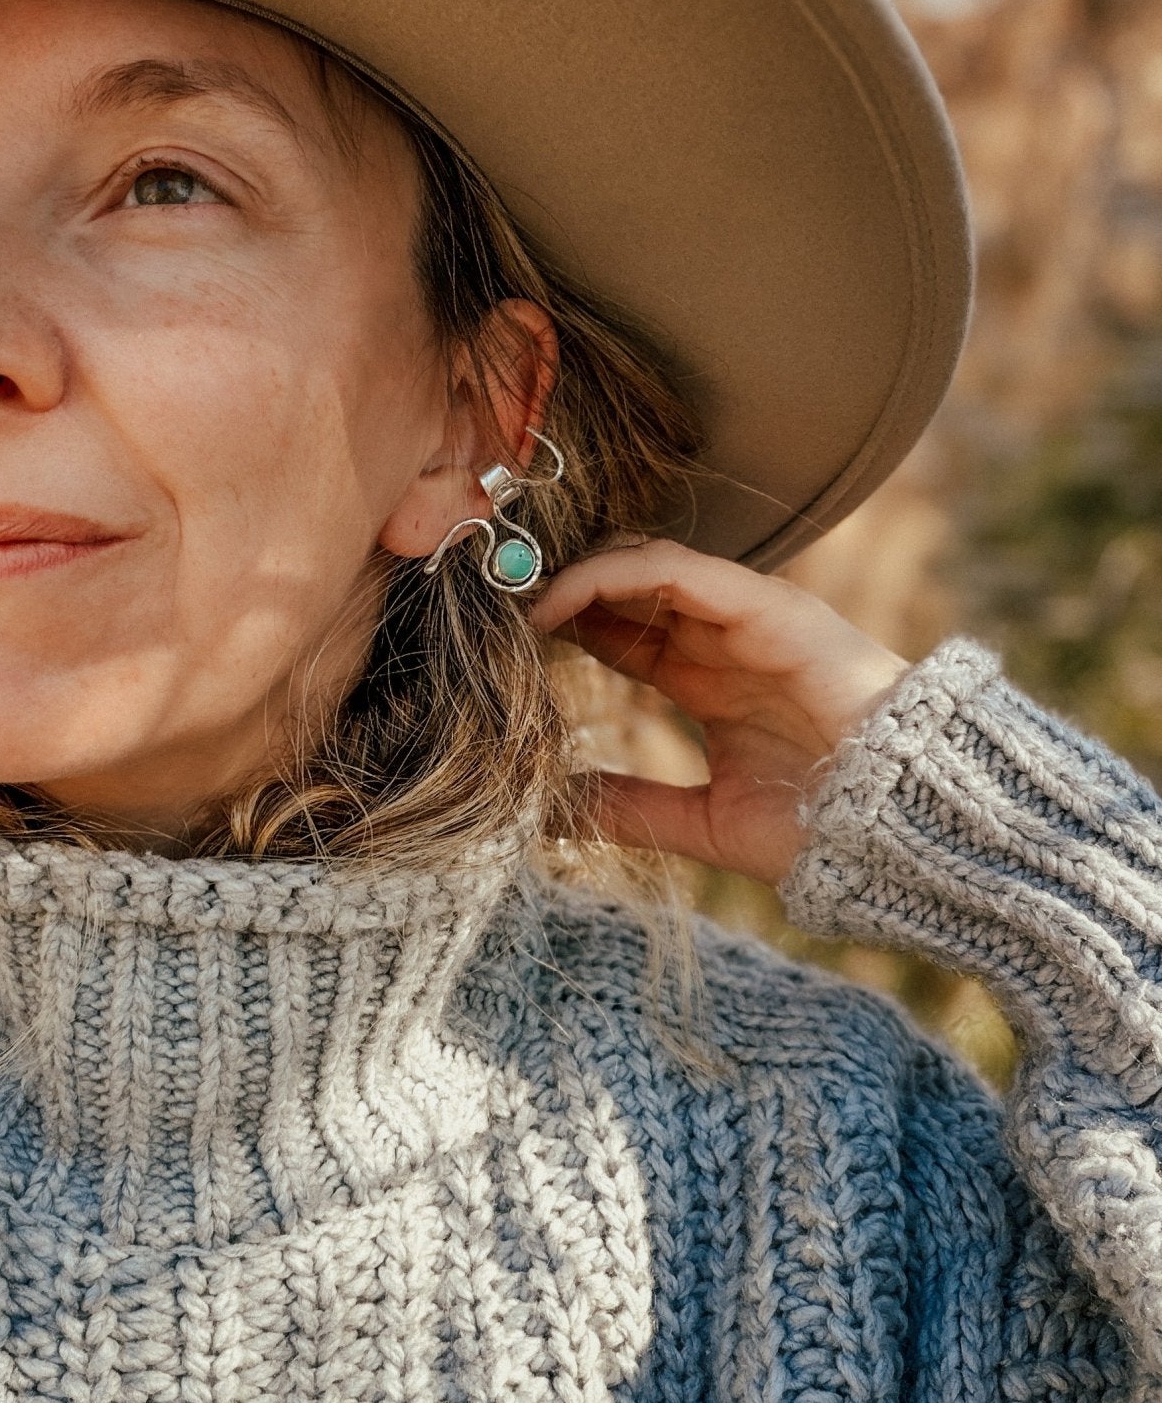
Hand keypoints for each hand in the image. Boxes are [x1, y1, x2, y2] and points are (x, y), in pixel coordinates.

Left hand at [529, 539, 909, 885]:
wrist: (908, 835)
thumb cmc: (826, 832)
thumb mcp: (705, 824)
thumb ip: (633, 808)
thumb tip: (553, 814)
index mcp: (714, 683)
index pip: (625, 635)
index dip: (566, 629)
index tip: (504, 644)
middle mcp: (728, 640)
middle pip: (628, 591)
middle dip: (560, 594)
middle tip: (493, 610)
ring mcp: (751, 618)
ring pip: (645, 567)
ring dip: (574, 577)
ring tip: (514, 602)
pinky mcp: (771, 607)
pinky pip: (677, 570)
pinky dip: (609, 576)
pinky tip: (556, 604)